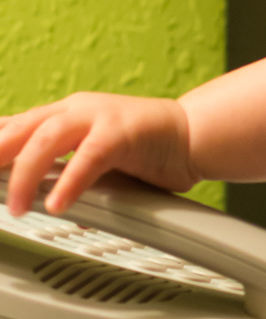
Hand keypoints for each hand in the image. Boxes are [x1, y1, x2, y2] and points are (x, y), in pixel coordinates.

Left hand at [0, 94, 197, 217]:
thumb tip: (35, 197)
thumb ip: (64, 169)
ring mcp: (99, 117)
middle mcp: (76, 110)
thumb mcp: (92, 156)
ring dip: (25, 175)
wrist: (194, 135)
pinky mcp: (123, 132)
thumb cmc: (147, 148)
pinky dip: (70, 182)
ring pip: (46, 139)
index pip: (14, 126)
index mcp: (65, 114)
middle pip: (20, 128)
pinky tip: (58, 205)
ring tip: (18, 207)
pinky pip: (88, 158)